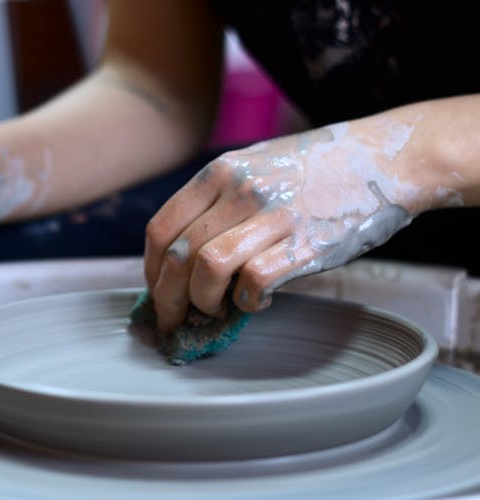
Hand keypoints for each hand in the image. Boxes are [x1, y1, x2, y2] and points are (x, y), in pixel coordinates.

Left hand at [144, 120, 421, 331]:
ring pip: (208, 268)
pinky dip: (247, 302)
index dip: (150, 269)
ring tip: (215, 310)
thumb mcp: (255, 165)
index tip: (156, 290)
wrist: (384, 158)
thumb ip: (218, 201)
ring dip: (202, 302)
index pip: (161, 228)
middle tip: (173, 318)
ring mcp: (272, 215)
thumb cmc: (315, 169)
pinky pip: (255, 281)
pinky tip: (256, 301)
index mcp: (220, 171)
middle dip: (167, 298)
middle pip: (177, 255)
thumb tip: (184, 256)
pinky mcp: (305, 242)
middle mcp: (239, 190)